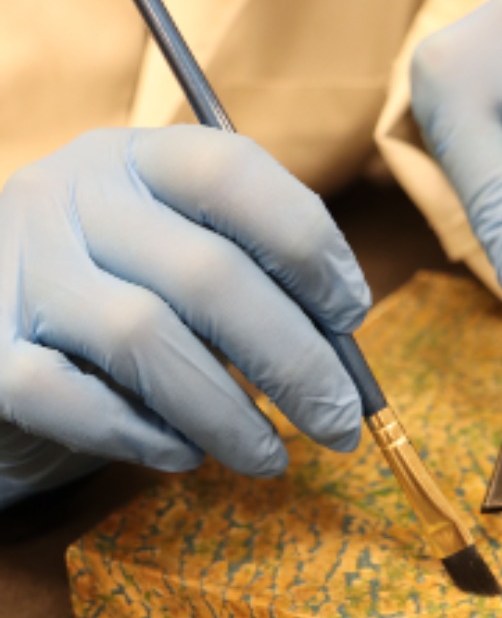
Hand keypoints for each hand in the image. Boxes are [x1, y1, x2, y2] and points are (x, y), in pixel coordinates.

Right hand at [0, 126, 369, 509]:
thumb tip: (340, 359)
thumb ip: (246, 283)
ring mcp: (18, 270)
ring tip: (270, 457)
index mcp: (131, 160)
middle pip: (207, 273)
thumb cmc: (111, 308)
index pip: (231, 173)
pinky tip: (182, 456)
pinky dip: (143, 438)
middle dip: (295, 360)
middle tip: (341, 421)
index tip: (352, 315)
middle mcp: (67, 197)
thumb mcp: (172, 263)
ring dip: (229, 414)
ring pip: (146, 339)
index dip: (308, 246)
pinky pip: (74, 400)